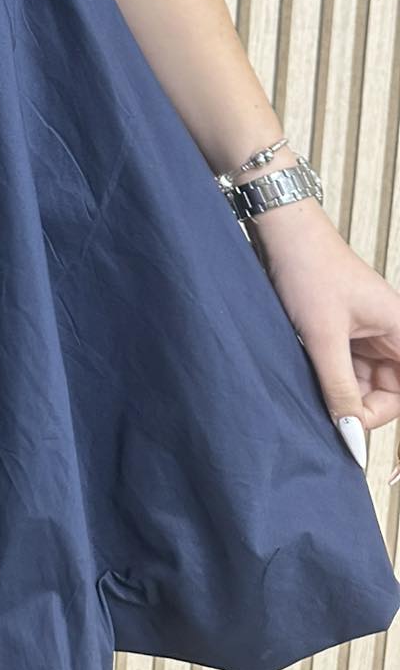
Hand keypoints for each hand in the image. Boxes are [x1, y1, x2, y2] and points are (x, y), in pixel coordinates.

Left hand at [249, 196, 399, 475]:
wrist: (280, 230)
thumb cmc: (308, 270)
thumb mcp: (322, 337)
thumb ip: (338, 389)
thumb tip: (352, 439)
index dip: (381, 414)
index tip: (348, 426)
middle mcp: (391, 331)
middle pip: (385, 390)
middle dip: (355, 403)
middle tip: (322, 407)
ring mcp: (366, 330)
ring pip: (361, 379)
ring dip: (337, 387)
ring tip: (307, 377)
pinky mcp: (342, 327)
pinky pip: (343, 363)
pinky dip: (325, 372)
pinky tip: (304, 367)